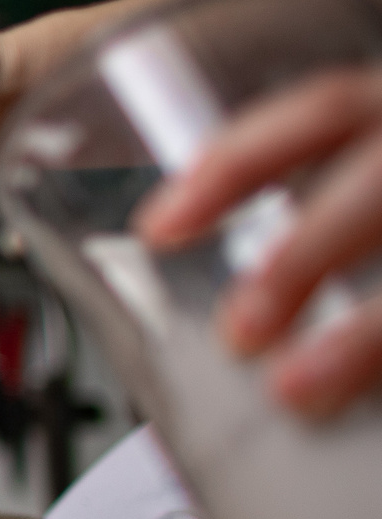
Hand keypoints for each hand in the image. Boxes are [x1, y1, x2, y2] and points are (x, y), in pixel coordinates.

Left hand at [135, 63, 381, 416]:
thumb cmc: (380, 213)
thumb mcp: (368, 188)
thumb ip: (322, 228)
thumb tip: (210, 298)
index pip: (324, 109)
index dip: (237, 162)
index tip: (158, 227)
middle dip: (306, 249)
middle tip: (239, 330)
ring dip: (368, 330)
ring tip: (298, 391)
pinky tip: (371, 408)